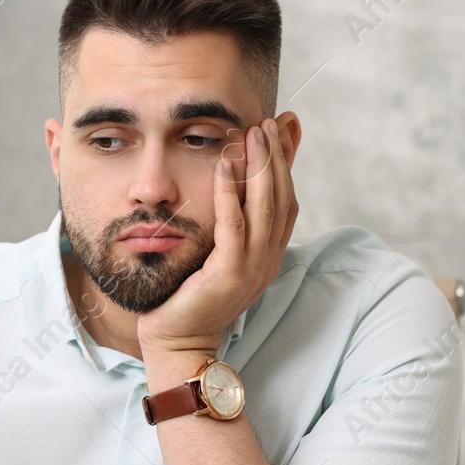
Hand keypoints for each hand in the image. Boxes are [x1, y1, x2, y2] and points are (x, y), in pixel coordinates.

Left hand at [137, 118, 299, 358]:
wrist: (177, 343)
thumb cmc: (188, 296)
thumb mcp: (216, 253)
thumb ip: (229, 222)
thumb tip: (234, 190)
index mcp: (268, 255)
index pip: (286, 201)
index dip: (286, 163)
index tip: (282, 128)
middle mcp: (267, 260)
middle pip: (281, 198)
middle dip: (276, 157)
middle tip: (268, 121)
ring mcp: (252, 269)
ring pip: (265, 208)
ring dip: (260, 166)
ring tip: (252, 132)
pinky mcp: (229, 275)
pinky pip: (234, 226)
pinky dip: (231, 192)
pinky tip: (224, 164)